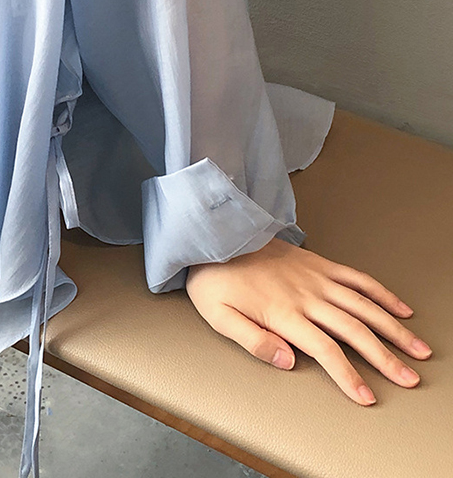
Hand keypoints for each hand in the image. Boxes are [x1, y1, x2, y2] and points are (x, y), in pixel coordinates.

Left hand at [185, 237, 432, 404]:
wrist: (216, 237)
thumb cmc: (215, 280)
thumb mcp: (220, 317)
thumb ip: (254, 341)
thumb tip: (288, 362)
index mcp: (283, 313)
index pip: (324, 350)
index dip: (348, 376)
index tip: (367, 396)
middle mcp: (306, 295)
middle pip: (354, 330)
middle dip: (385, 358)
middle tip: (408, 379)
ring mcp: (315, 277)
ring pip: (364, 304)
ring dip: (394, 328)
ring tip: (418, 348)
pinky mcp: (318, 262)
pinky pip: (356, 277)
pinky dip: (381, 292)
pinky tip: (400, 307)